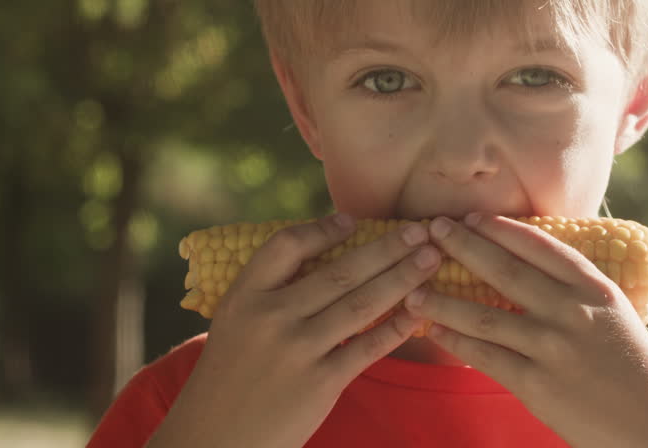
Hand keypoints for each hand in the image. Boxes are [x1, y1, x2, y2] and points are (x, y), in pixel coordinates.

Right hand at [147, 214, 440, 447]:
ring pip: (361, 303)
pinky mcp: (321, 382)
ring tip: (431, 258)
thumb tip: (323, 254)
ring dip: (402, 277)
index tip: (352, 221)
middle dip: (386, 247)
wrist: (215, 438)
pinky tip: (419, 309)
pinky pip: (369, 346)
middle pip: (339, 271)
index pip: (286, 246)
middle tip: (421, 230)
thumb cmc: (231, 376)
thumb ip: (271, 292)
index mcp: (244, 296)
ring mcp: (298, 350)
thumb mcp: (235, 323)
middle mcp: (271, 318)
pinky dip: (397, 325)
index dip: (322, 229)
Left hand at [403, 214, 647, 447]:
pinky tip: (435, 330)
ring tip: (412, 288)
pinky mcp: (538, 385)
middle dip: (462, 244)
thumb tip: (530, 263)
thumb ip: (576, 290)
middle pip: (504, 269)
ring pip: (483, 315)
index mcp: (594, 288)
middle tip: (432, 228)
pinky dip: (456, 341)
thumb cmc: (635, 369)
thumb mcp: (614, 315)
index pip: (539, 245)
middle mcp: (572, 311)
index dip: (500, 228)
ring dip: (442, 299)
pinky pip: (485, 356)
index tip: (471, 215)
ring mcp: (553, 348)